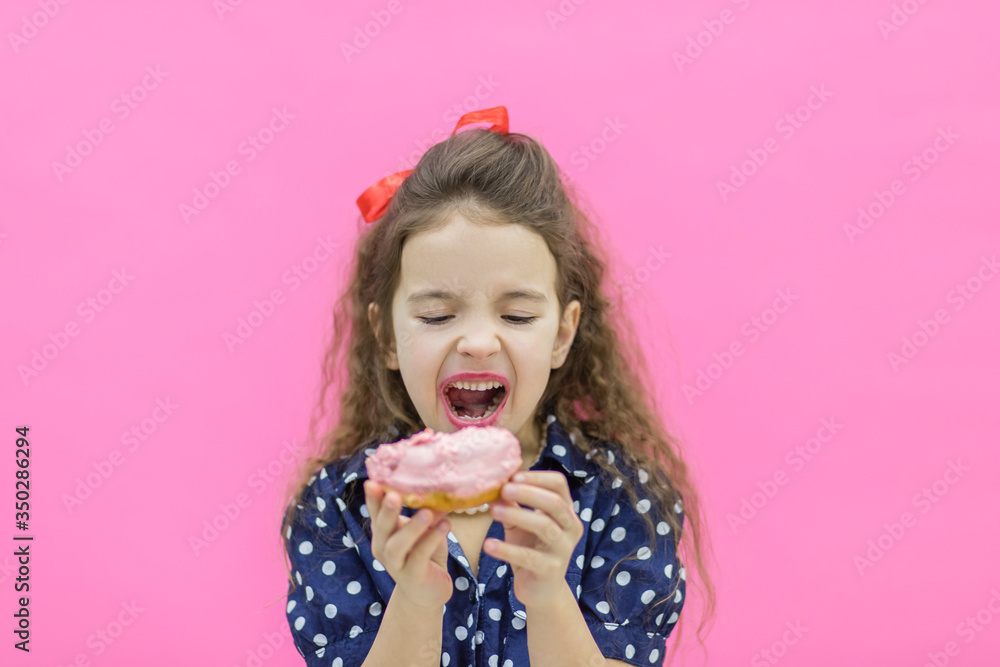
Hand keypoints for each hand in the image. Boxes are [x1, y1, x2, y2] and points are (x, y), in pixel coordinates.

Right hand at [364, 480, 452, 609]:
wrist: (428, 592)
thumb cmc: (424, 554)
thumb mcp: (423, 529)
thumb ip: (425, 512)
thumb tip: (439, 487)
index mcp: (383, 532)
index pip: (375, 512)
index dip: (373, 498)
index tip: (372, 481)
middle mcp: (384, 547)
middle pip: (381, 528)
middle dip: (387, 511)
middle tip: (394, 495)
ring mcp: (396, 565)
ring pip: (397, 546)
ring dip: (412, 528)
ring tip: (427, 512)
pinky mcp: (413, 576)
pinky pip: (420, 556)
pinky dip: (432, 539)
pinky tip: (446, 526)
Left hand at [485, 471, 583, 607]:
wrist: (539, 590)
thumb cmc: (530, 549)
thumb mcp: (519, 523)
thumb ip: (509, 504)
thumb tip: (491, 482)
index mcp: (565, 511)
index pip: (559, 484)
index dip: (537, 477)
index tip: (513, 476)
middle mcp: (570, 528)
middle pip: (554, 502)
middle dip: (528, 493)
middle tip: (503, 489)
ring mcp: (563, 549)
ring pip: (544, 526)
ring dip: (517, 515)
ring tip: (492, 512)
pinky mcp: (551, 570)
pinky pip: (529, 556)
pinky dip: (506, 549)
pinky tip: (487, 545)